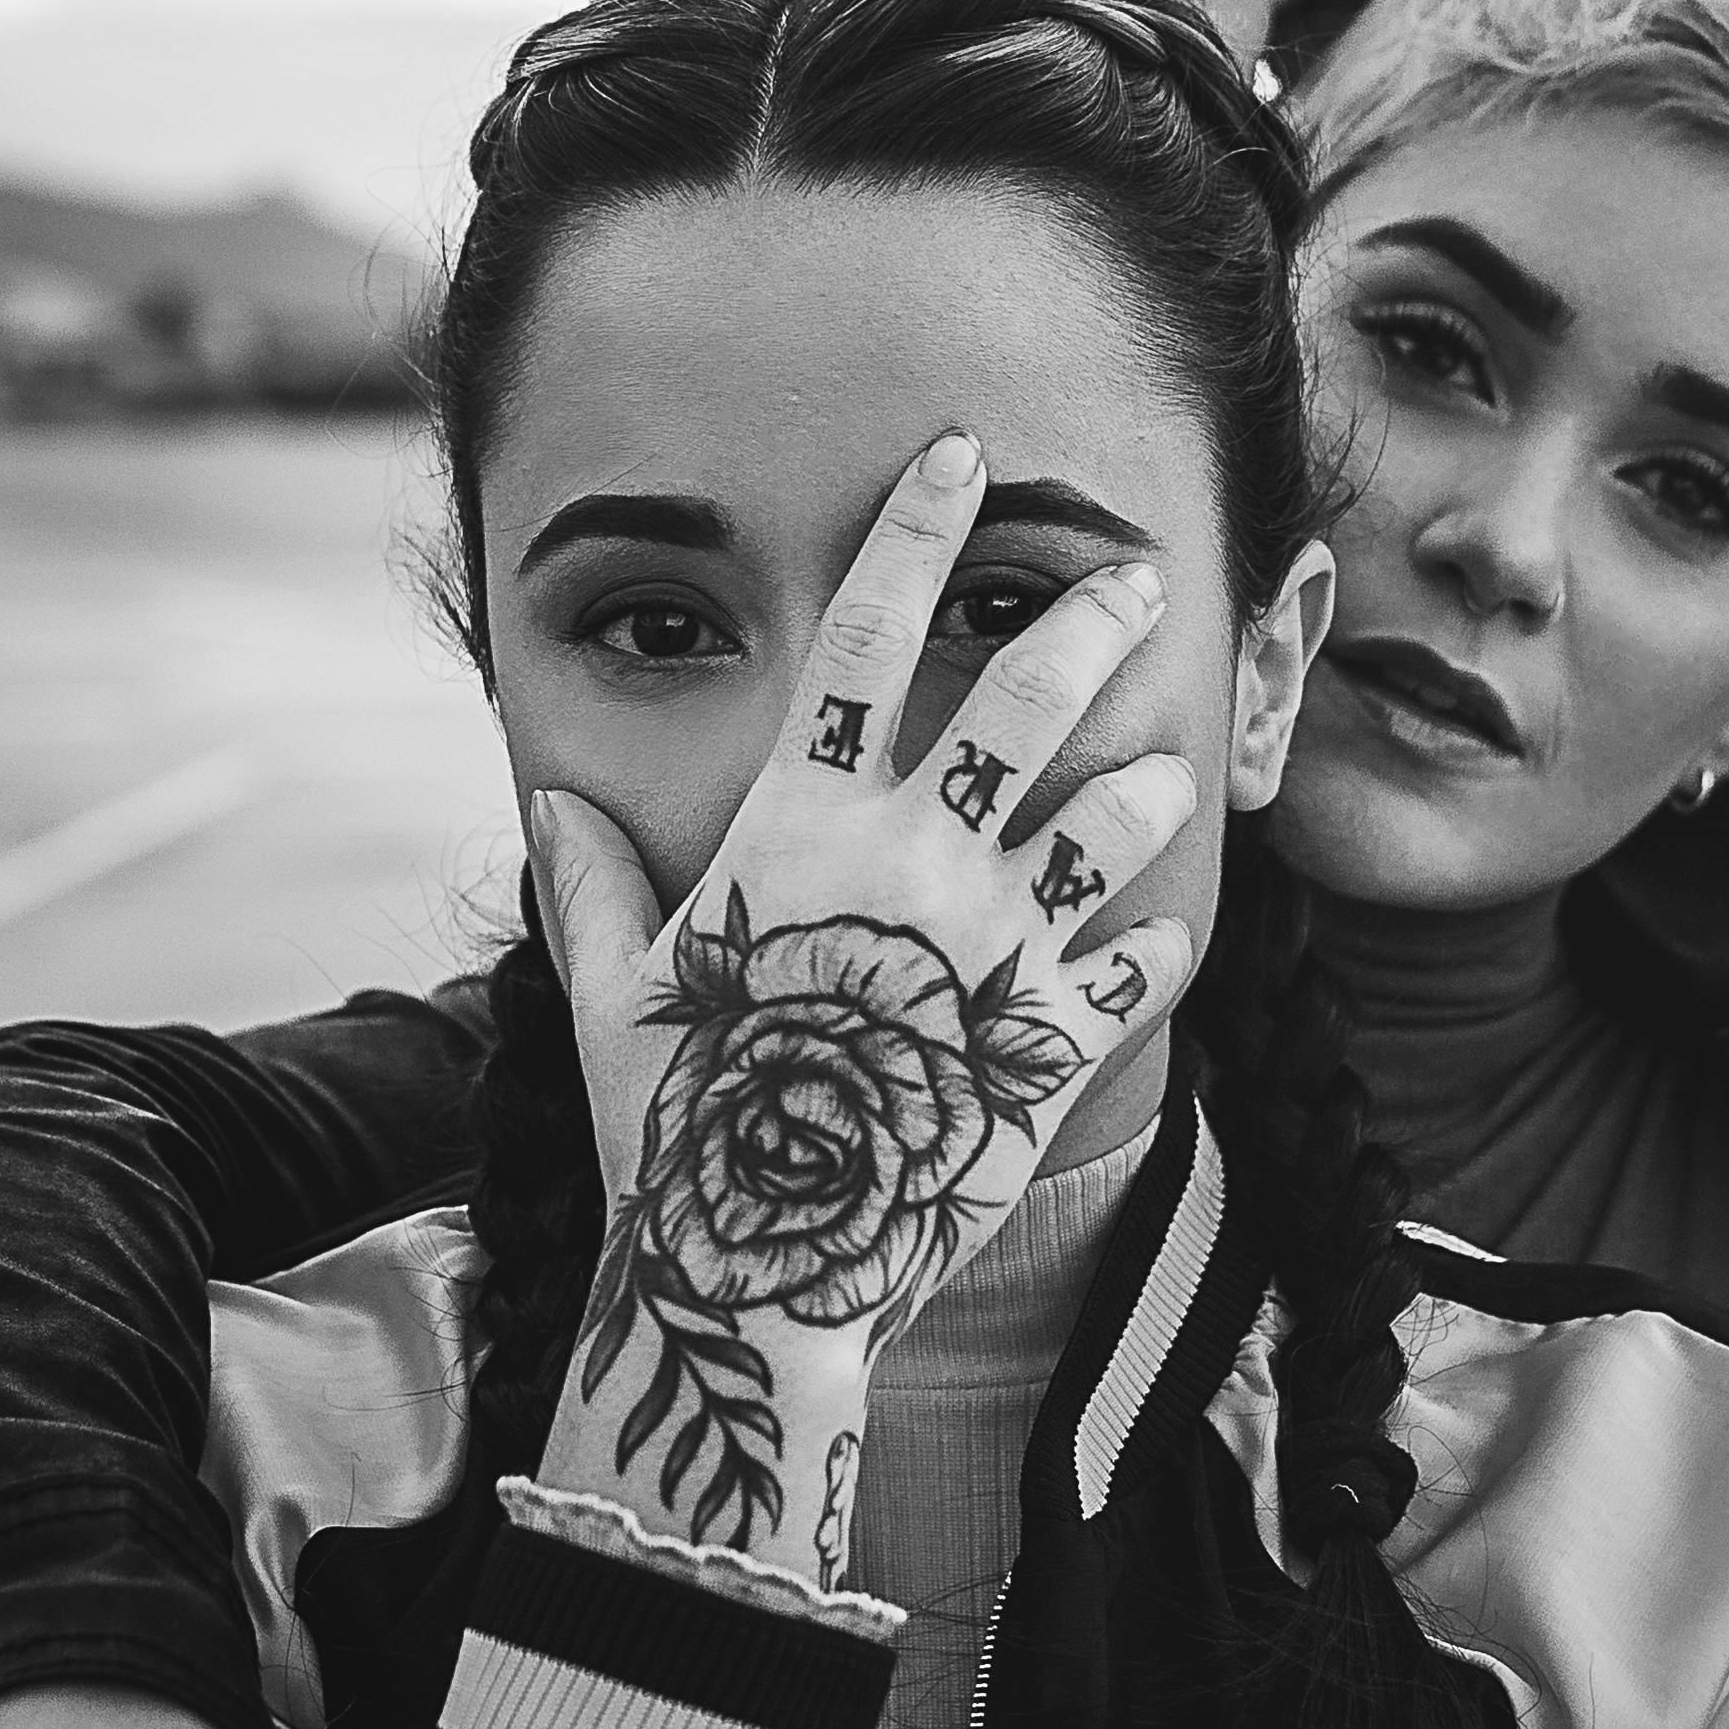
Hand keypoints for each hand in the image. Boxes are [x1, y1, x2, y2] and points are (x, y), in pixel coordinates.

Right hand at [530, 431, 1196, 1574]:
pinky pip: (1138, 968)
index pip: (859, 635)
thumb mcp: (611, 992)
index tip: (963, 456)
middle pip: (1021, 697)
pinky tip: (1166, 933)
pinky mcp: (1051, 1044)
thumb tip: (553, 814)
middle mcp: (911, 863)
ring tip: (1175, 764)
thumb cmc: (672, 1127)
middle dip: (1087, 615)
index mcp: (800, 829)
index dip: (914, 530)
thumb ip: (594, 887)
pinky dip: (1158, 944)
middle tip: (1135, 573)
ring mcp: (993, 948)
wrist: (763, 1272)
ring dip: (1151, 782)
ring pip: (1110, 820)